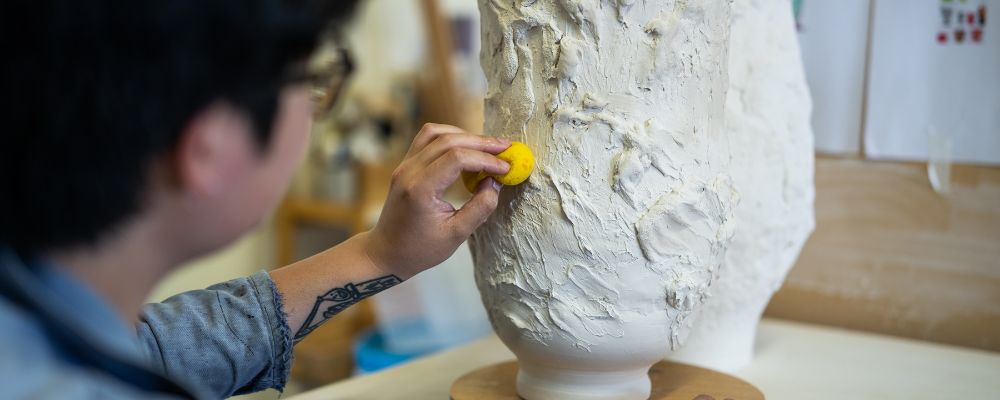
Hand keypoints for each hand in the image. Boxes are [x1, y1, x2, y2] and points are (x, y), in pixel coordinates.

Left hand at [360, 123, 510, 279]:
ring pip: (435, 133)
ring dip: (464, 135)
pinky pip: (427, 139)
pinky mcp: (405, 165)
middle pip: (448, 140)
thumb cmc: (419, 249)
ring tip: (487, 147)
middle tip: (505, 148)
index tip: (505, 168)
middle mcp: (409, 171)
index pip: (457, 158)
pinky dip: (449, 138)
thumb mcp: (456, 235)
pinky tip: (466, 148)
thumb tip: (495, 183)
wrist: (386, 252)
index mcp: (420, 189)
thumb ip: (479, 208)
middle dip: (480, 142)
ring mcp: (404, 165)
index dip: (485, 159)